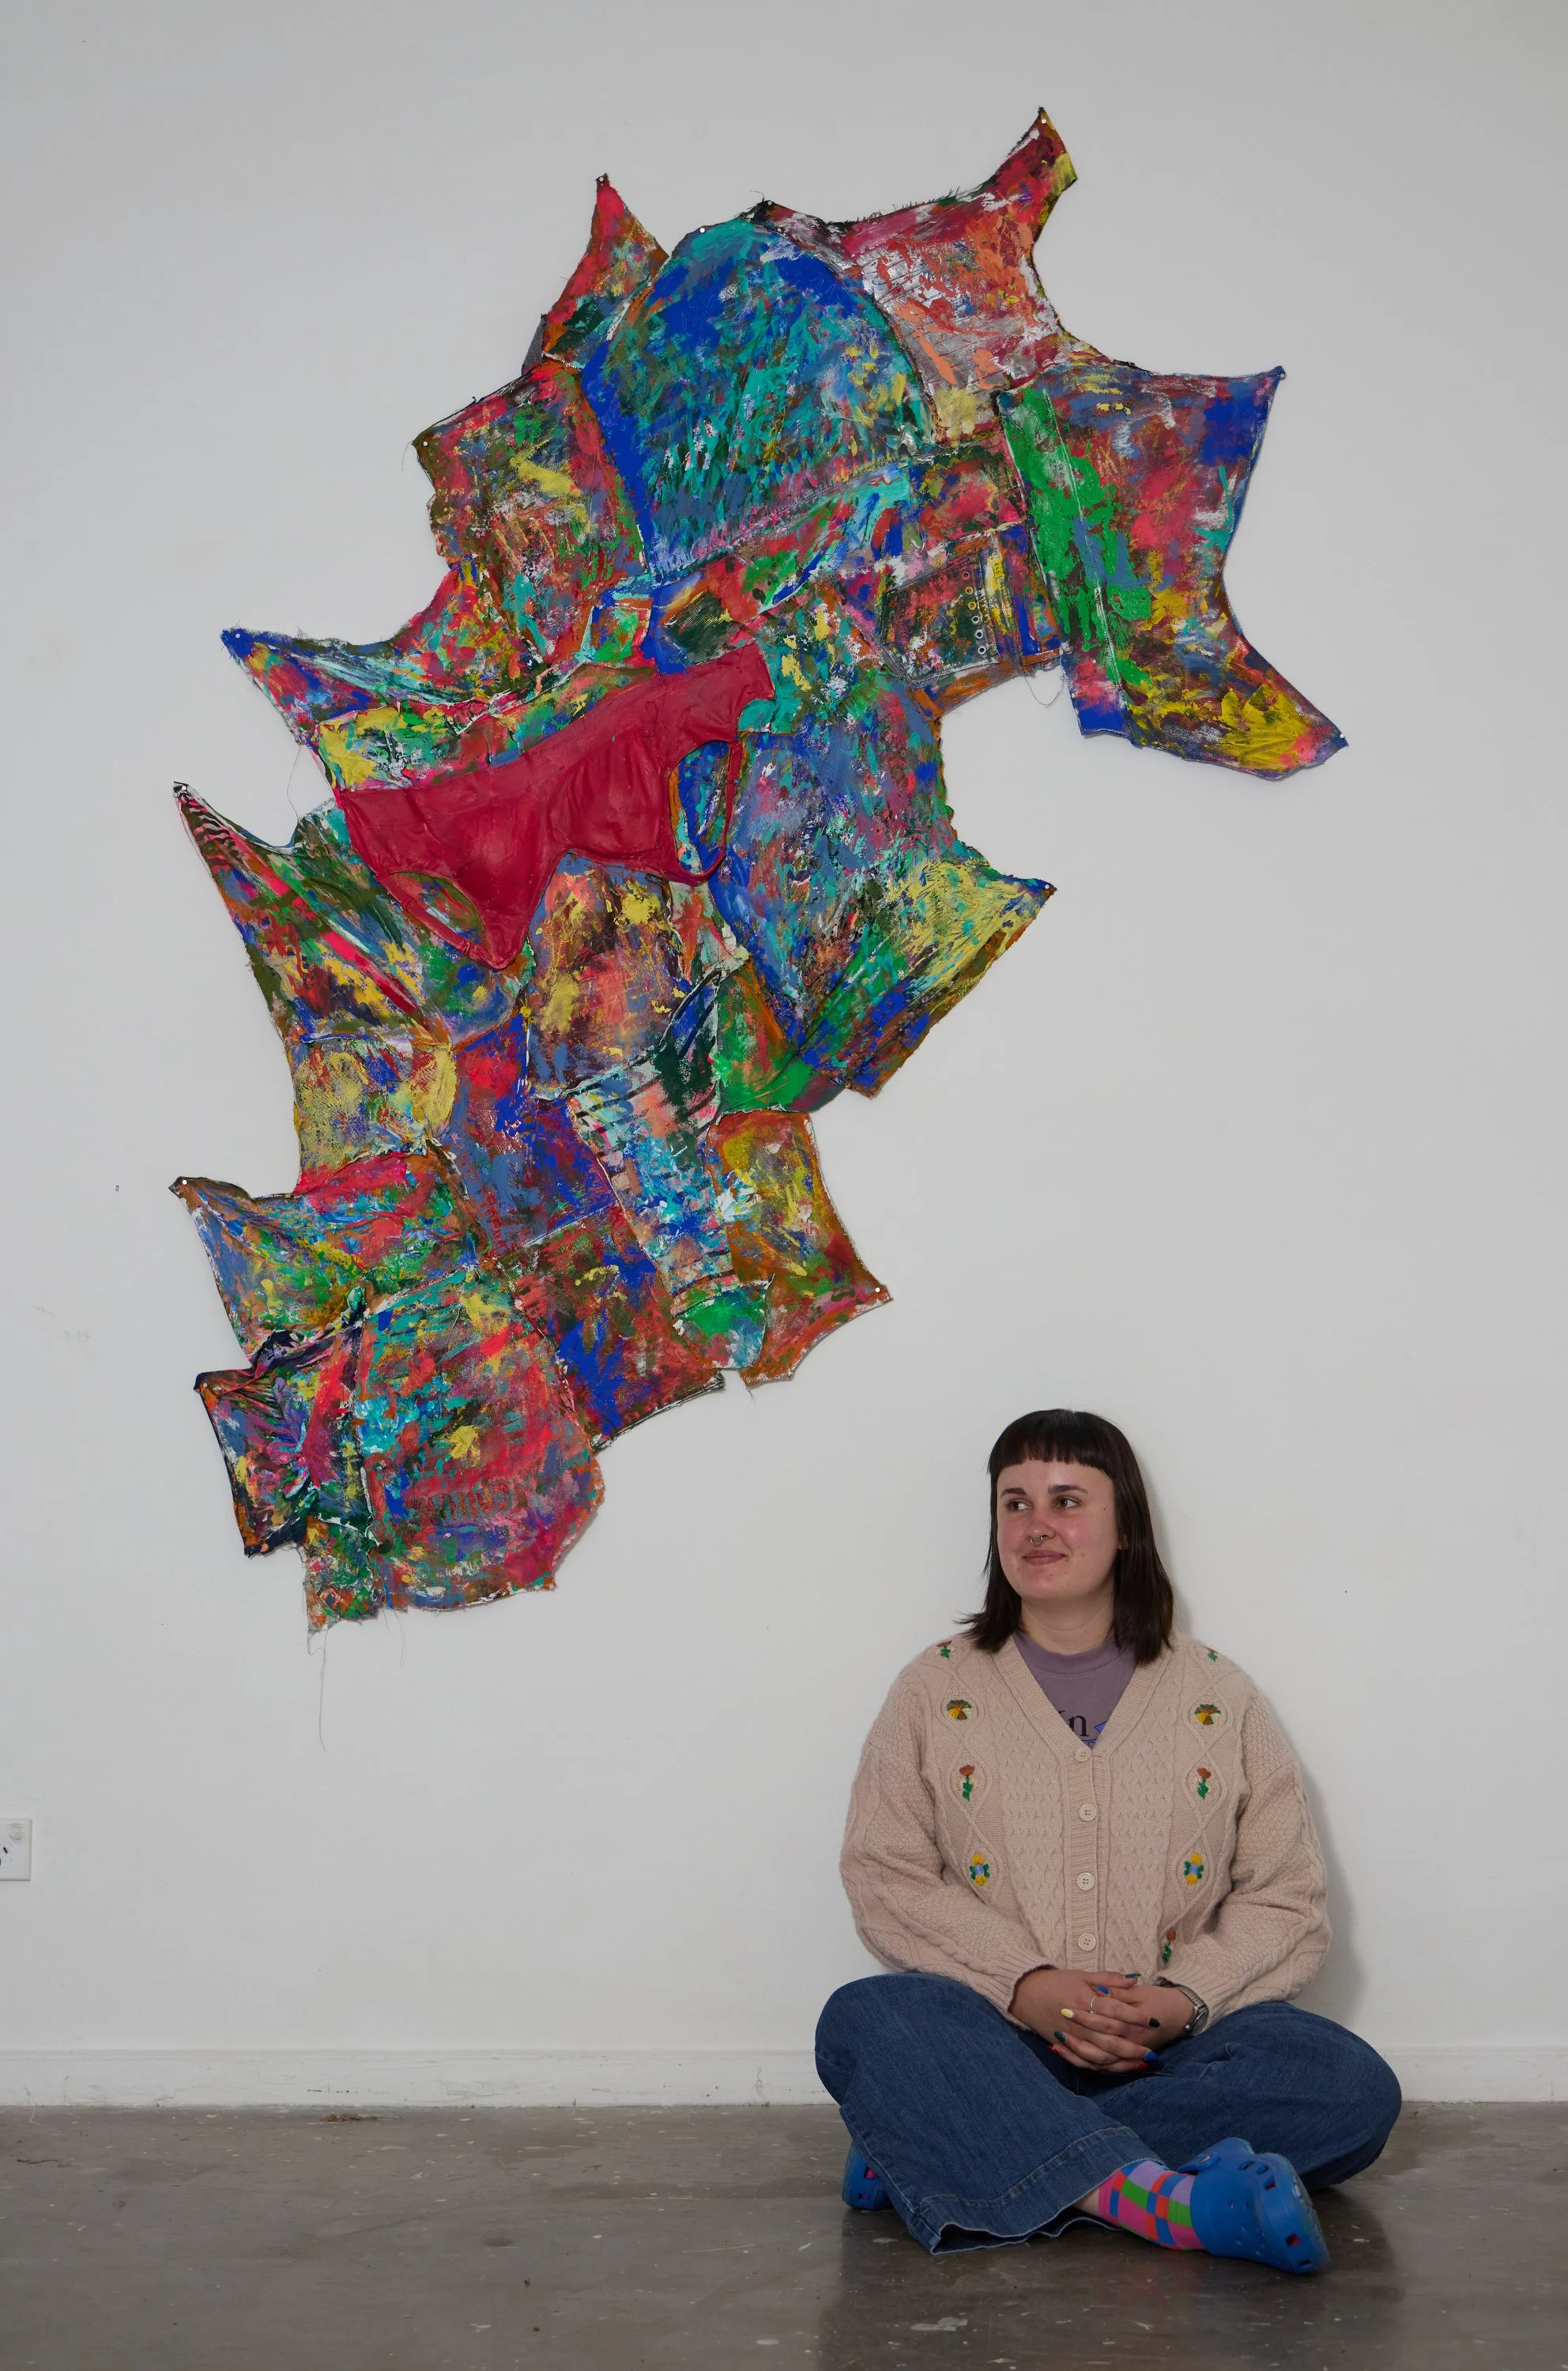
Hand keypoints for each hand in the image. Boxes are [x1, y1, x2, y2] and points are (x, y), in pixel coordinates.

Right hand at [1009, 1970, 1189, 2071]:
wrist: (1025, 1993)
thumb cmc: (1056, 1981)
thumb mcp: (1082, 1974)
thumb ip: (1109, 1979)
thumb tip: (1133, 1979)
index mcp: (1085, 2000)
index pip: (1116, 2011)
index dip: (1136, 2017)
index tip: (1153, 2021)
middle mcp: (1080, 2021)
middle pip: (1111, 2039)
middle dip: (1133, 2047)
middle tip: (1152, 2052)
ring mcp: (1072, 2036)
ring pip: (1100, 2055)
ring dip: (1121, 2061)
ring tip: (1139, 2063)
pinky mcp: (1065, 2046)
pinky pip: (1086, 2062)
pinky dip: (1102, 2067)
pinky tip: (1116, 2068)